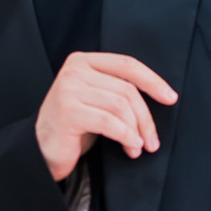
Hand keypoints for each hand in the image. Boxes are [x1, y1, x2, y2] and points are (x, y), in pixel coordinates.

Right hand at [35, 52, 177, 182]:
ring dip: (136, 131)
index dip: (153, 81)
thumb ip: (117, 89)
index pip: (127, 65)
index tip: (171, 98)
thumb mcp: (96, 99)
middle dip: (145, 118)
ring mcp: (69, 89)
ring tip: (137, 147)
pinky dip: (126, 136)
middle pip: (126, 89)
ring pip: (120, 106)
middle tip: (152, 140)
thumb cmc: (73, 126)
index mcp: (83, 61)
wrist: (40, 149)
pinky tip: (130, 147)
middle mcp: (74, 71)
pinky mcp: (68, 111)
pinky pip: (109, 122)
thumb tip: (160, 94)